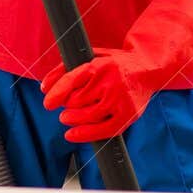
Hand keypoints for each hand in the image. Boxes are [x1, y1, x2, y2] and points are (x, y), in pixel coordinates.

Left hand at [39, 0, 192, 142]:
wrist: (147, 69)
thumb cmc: (114, 63)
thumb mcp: (90, 57)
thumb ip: (65, 69)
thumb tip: (44, 87)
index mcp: (99, 65)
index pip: (73, 79)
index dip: (57, 93)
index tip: (47, 103)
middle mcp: (111, 82)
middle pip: (78, 101)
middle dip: (67, 104)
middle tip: (66, 105)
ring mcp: (121, 100)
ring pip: (88, 116)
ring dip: (72, 119)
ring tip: (66, 117)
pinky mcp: (128, 115)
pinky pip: (104, 130)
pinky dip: (86, 134)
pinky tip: (72, 134)